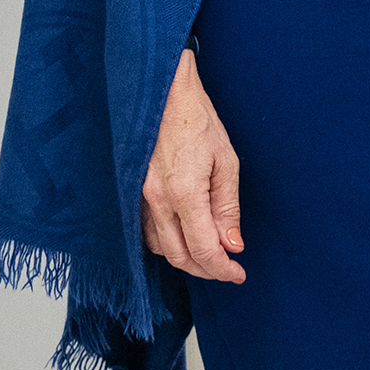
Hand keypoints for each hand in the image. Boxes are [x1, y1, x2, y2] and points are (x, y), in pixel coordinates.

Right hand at [141, 50, 244, 283]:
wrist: (162, 95)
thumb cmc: (197, 121)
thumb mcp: (226, 161)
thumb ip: (227, 207)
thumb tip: (232, 244)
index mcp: (183, 193)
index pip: (202, 248)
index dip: (222, 268)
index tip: (238, 274)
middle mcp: (155, 201)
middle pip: (178, 256)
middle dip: (205, 269)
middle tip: (228, 270)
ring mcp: (138, 198)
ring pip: (158, 248)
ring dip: (185, 259)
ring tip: (210, 256)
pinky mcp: (131, 194)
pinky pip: (145, 232)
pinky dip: (166, 244)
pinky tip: (184, 239)